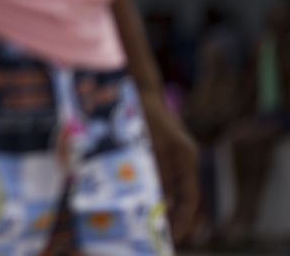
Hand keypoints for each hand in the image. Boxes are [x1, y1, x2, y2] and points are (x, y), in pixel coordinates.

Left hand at [141, 89, 199, 242]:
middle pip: (180, 195)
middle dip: (168, 215)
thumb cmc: (141, 112)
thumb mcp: (147, 143)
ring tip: (144, 220)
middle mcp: (184, 157)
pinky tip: (137, 197)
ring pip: (168, 187)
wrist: (138, 88)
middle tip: (155, 233)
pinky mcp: (163, 151)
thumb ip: (155, 171)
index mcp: (185, 156)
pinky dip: (151, 188)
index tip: (174, 236)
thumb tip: (157, 201)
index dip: (183, 219)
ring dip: (157, 202)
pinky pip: (160, 176)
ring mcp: (175, 154)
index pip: (189, 197)